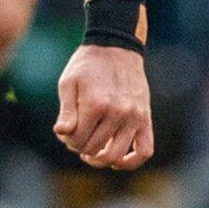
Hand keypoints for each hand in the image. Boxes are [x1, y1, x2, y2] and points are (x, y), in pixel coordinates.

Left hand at [55, 42, 153, 168]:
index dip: (68, 140)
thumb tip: (62, 133)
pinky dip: (132, 161)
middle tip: (78, 137)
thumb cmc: (88, 65)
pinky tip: (118, 162)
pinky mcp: (145, 118)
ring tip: (93, 152)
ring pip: (116, 155)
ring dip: (100, 159)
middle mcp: (117, 112)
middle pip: (94, 148)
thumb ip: (66, 111)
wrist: (116, 46)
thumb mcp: (68, 83)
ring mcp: (134, 116)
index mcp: (95, 104)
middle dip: (81, 147)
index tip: (67, 130)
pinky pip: (145, 150)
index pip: (77, 140)